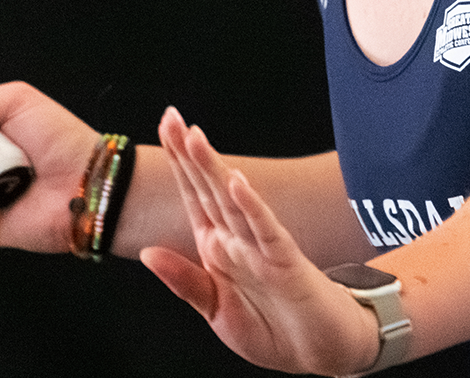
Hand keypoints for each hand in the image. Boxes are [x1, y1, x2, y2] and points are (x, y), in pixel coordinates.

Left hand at [140, 107, 379, 375]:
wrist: (322, 352)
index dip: (178, 163)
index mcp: (218, 247)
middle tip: (171, 117)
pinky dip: (252, 208)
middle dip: (189, 153)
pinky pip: (267, 232)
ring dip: (213, 170)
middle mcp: (238, 241)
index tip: (165, 127)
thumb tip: (146, 253)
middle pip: (209, 189)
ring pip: (233, 202)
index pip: (194, 196)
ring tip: (193, 138)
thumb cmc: (274, 330)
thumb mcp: (217, 311)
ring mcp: (262, 249)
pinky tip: (237, 184)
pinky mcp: (287, 264)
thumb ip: (184, 282)